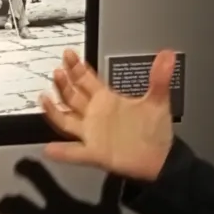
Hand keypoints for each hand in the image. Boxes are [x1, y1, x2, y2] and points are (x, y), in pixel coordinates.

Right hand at [40, 49, 176, 181]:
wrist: (160, 159)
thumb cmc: (155, 130)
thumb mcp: (158, 101)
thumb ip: (160, 77)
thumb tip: (168, 54)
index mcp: (106, 100)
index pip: (86, 80)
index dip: (76, 67)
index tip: (68, 54)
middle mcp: (94, 115)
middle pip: (72, 97)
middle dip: (64, 84)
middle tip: (58, 71)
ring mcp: (91, 134)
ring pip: (67, 121)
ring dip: (55, 111)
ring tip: (45, 99)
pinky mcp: (94, 153)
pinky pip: (75, 153)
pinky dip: (63, 152)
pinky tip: (50, 149)